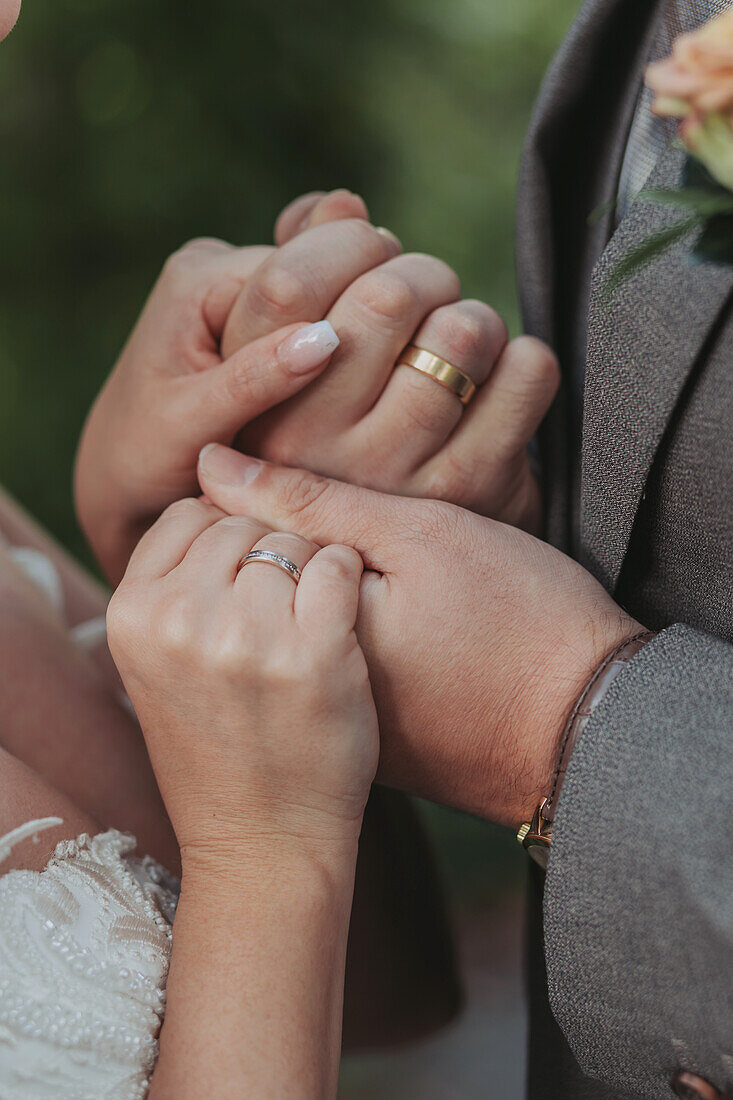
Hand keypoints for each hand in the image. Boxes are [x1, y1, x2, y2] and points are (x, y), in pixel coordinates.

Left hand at [74, 232, 383, 583]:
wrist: (124, 472)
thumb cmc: (145, 458)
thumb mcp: (194, 427)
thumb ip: (254, 380)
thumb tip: (327, 340)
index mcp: (199, 281)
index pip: (299, 263)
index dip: (360, 291)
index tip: (402, 347)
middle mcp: (222, 266)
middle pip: (329, 248)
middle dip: (372, 292)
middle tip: (403, 361)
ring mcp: (246, 282)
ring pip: (341, 268)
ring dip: (372, 307)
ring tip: (395, 367)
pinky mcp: (266, 309)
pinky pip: (333, 296)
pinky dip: (362, 321)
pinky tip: (381, 358)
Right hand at [106, 497, 378, 861]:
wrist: (262, 841)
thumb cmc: (218, 747)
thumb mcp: (159, 662)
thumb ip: (173, 581)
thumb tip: (213, 475)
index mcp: (131, 613)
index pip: (188, 514)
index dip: (226, 538)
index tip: (243, 585)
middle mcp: (180, 617)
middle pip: (242, 522)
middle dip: (269, 553)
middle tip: (278, 614)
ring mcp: (247, 636)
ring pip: (293, 540)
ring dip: (311, 569)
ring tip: (307, 624)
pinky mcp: (314, 654)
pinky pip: (339, 565)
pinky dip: (349, 582)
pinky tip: (342, 622)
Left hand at [197, 445, 641, 828]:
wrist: (589, 731)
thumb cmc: (520, 622)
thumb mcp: (422, 536)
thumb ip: (312, 499)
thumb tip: (213, 461)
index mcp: (296, 639)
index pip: (237, 549)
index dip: (284, 509)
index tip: (344, 510)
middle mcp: (293, 694)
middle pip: (250, 596)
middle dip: (293, 558)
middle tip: (381, 558)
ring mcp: (324, 725)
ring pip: (281, 634)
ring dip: (314, 599)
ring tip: (397, 593)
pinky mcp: (359, 742)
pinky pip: (320, 673)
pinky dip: (342, 642)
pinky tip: (403, 632)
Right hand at [222, 190, 559, 531]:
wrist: (406, 561)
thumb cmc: (342, 435)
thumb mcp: (291, 370)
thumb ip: (299, 275)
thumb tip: (338, 205)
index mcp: (257, 406)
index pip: (286, 279)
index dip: (347, 243)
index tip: (369, 258)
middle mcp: (312, 447)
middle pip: (387, 295)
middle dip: (423, 276)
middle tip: (427, 301)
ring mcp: (394, 473)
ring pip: (463, 330)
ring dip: (475, 322)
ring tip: (460, 351)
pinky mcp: (471, 488)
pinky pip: (525, 371)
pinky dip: (525, 362)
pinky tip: (498, 387)